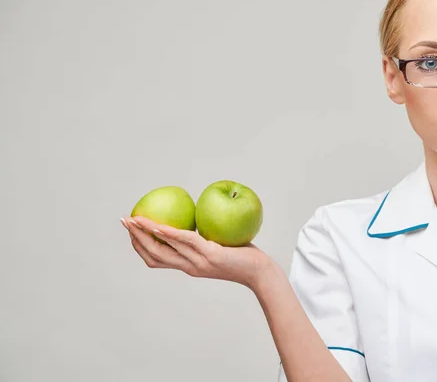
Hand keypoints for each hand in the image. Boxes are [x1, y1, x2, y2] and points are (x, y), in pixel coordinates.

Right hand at [120, 216, 271, 288]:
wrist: (260, 272)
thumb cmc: (242, 256)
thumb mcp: (217, 246)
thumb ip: (204, 238)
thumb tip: (195, 217)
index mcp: (188, 266)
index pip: (156, 258)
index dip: (140, 245)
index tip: (131, 229)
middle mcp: (189, 266)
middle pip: (154, 254)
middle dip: (136, 237)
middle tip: (124, 220)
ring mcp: (198, 262)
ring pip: (164, 248)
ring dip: (146, 232)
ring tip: (135, 219)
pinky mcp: (210, 255)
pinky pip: (185, 241)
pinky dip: (168, 232)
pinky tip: (158, 223)